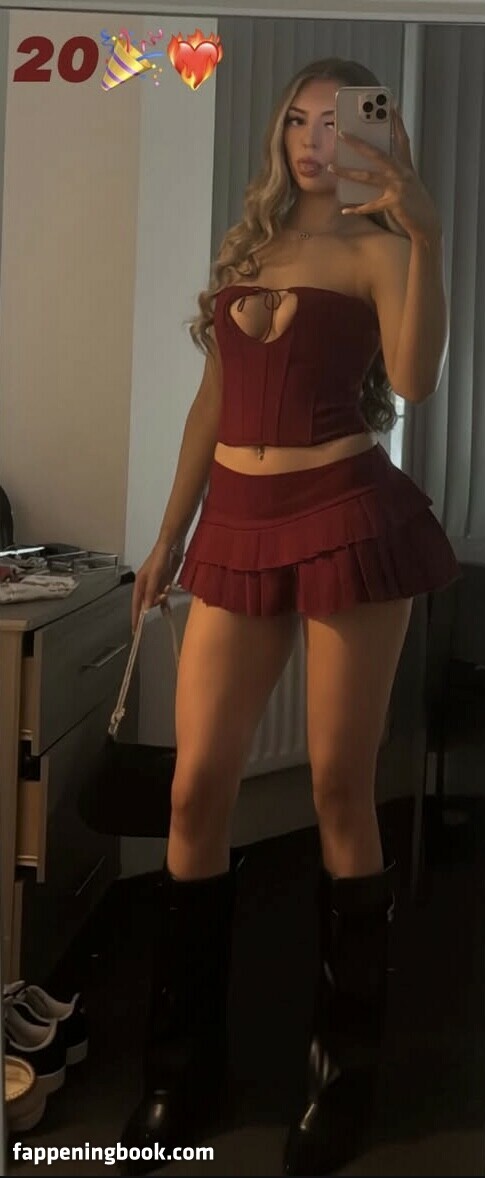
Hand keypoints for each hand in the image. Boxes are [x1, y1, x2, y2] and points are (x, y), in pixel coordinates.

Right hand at [131, 541, 182, 632]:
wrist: (172, 546)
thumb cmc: (160, 559)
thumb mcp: (155, 576)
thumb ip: (150, 592)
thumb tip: (146, 609)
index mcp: (140, 583)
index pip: (135, 604)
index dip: (135, 617)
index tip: (135, 630)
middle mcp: (146, 586)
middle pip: (147, 603)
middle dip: (153, 603)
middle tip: (163, 596)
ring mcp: (156, 585)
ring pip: (156, 600)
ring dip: (162, 600)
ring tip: (168, 590)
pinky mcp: (164, 583)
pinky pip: (163, 597)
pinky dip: (166, 603)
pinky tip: (168, 610)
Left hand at [329, 106, 441, 242]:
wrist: (427, 223)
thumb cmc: (414, 203)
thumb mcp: (406, 184)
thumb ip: (392, 174)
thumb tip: (368, 169)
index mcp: (406, 166)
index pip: (401, 139)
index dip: (396, 122)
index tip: (390, 105)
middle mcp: (402, 173)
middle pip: (377, 153)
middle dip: (358, 143)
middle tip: (342, 133)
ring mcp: (398, 187)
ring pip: (368, 176)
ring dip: (348, 172)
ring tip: (332, 167)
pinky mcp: (394, 203)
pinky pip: (370, 205)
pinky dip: (357, 209)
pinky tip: (345, 210)